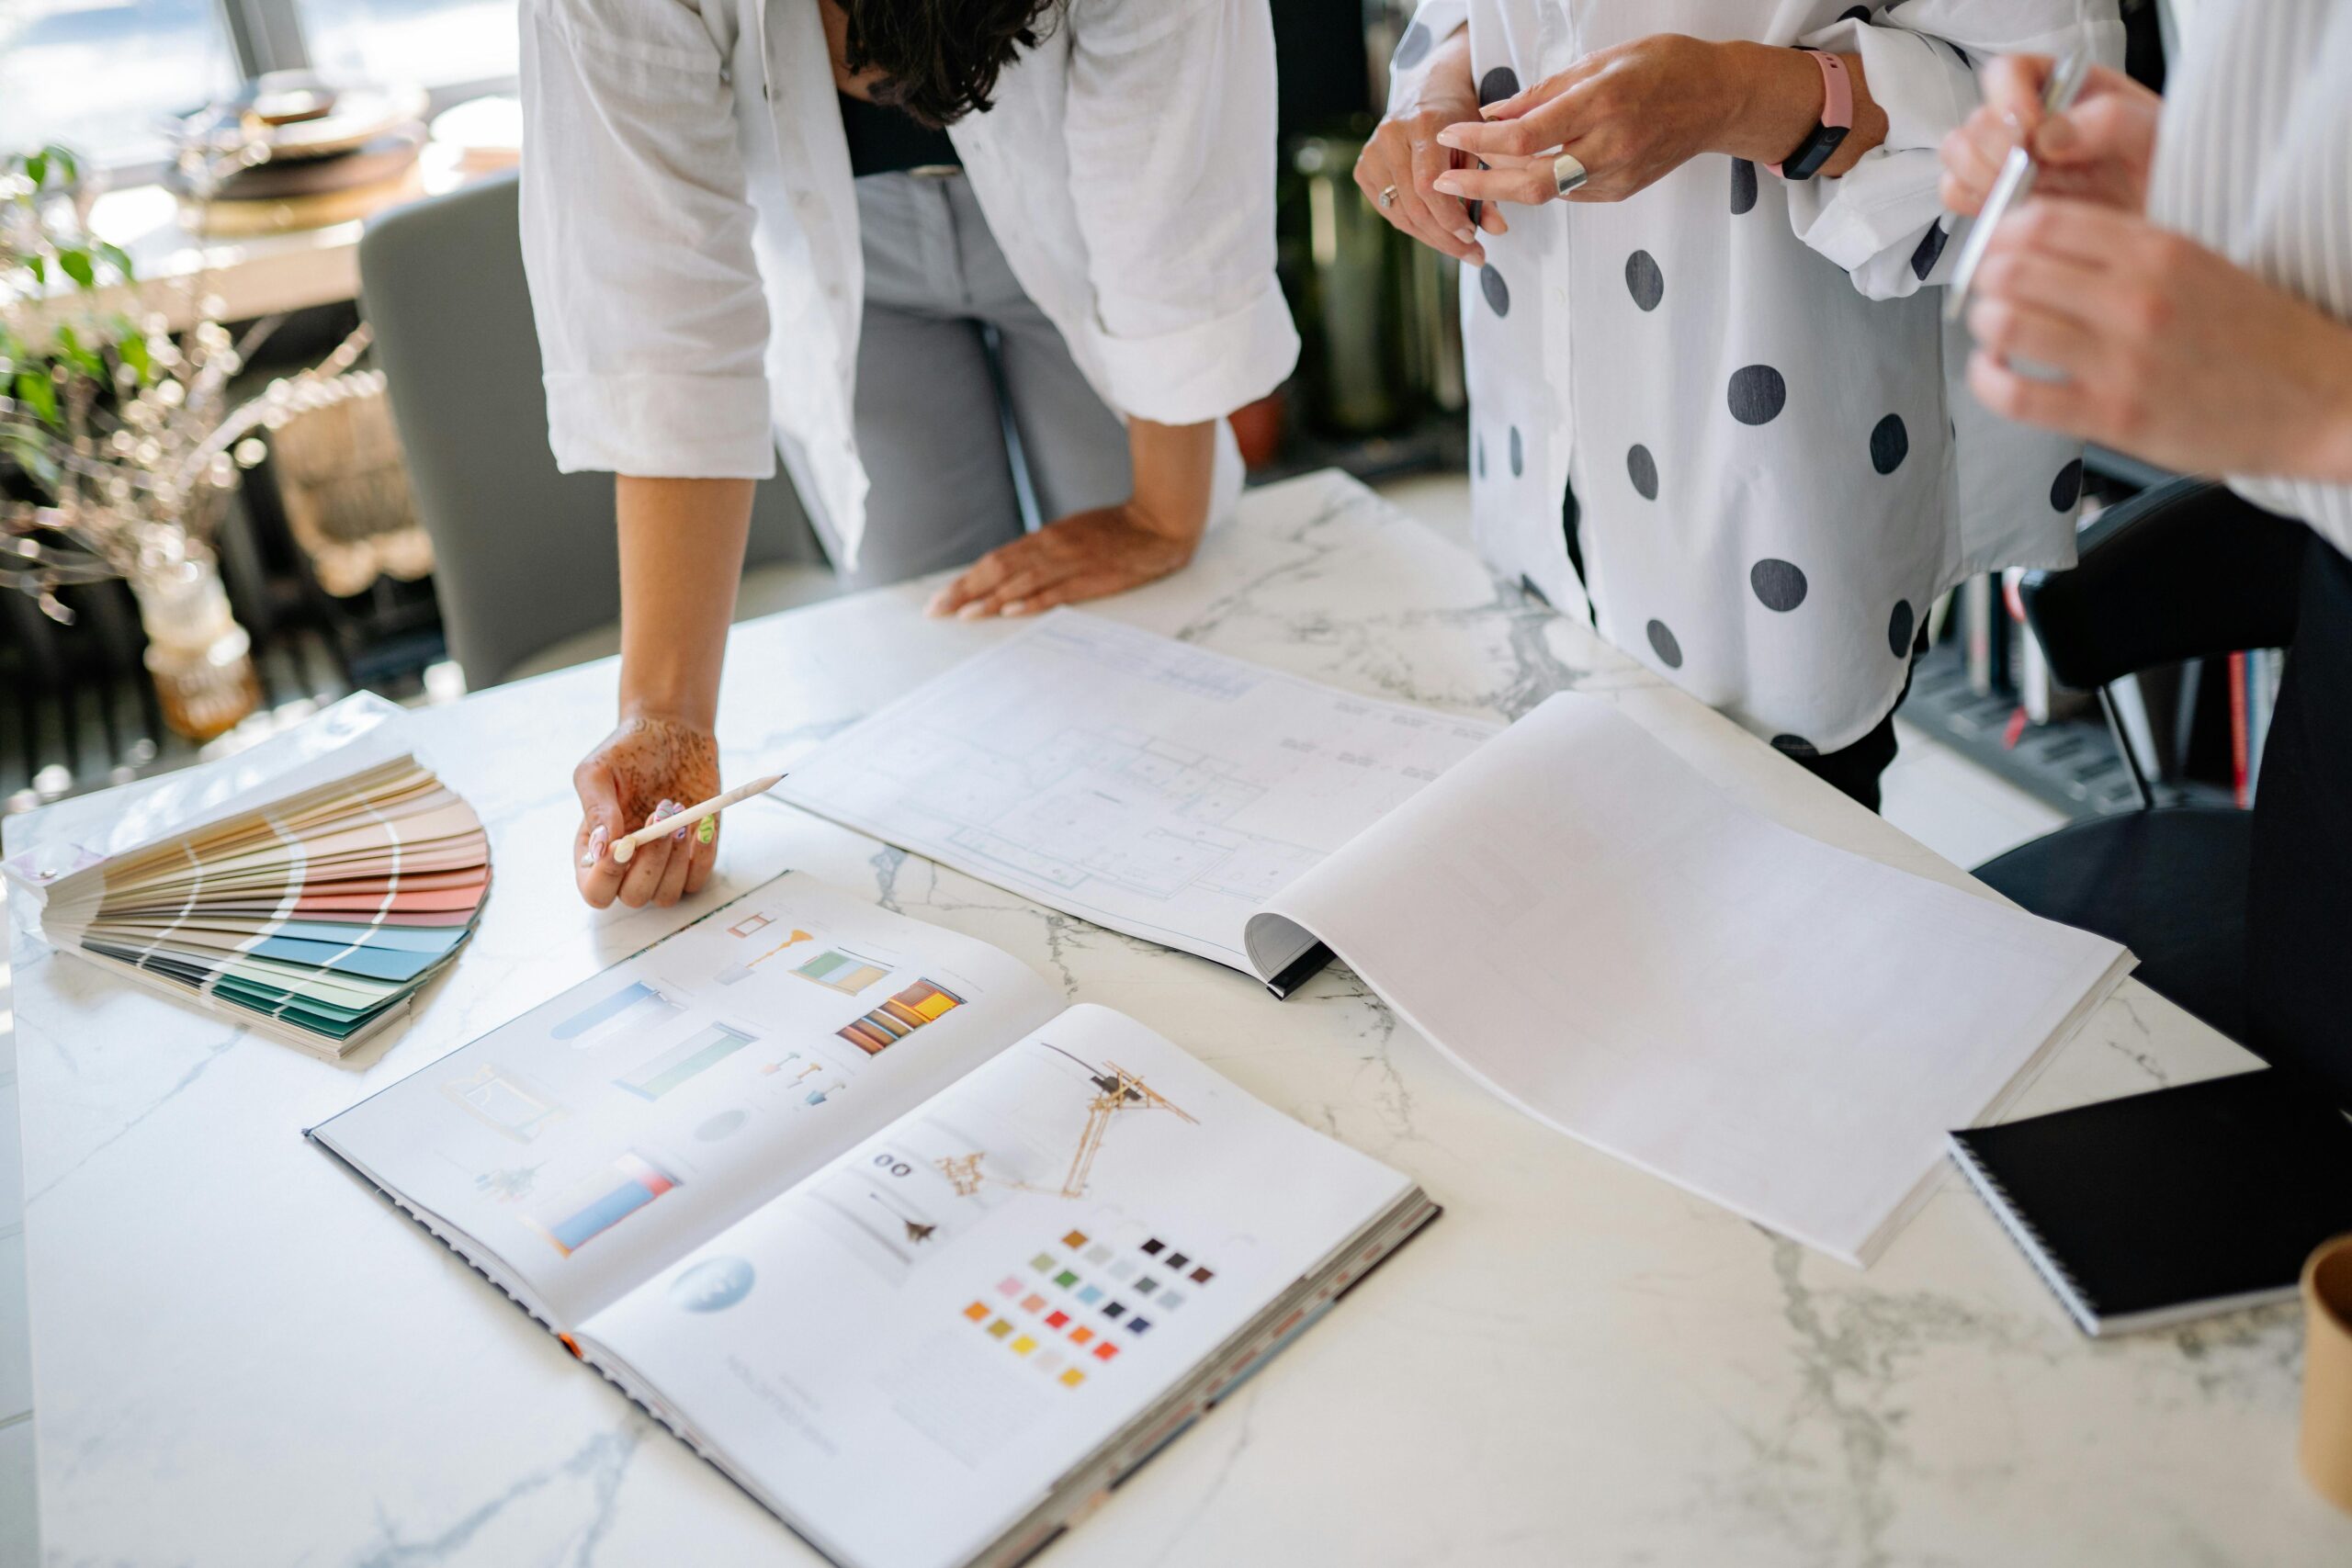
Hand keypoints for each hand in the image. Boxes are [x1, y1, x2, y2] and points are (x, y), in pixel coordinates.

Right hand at [573, 714, 720, 908]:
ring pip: (666, 895)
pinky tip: (701, 825)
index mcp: (595, 850)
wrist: (672, 732)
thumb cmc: (628, 751)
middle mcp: (627, 865)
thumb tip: (600, 849)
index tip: (625, 843)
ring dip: (675, 860)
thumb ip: (595, 809)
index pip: (595, 890)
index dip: (607, 878)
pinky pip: (697, 880)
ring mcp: (662, 864)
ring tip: (679, 815)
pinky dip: (702, 857)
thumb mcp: (599, 772)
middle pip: (633, 897)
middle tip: (659, 815)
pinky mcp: (693, 857)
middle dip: (650, 861)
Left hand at [926, 499, 1201, 618]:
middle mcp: (1050, 549)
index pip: (994, 562)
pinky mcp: (1092, 579)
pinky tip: (1010, 611)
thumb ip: (1041, 554)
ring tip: (962, 615)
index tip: (940, 599)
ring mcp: (1070, 564)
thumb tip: (1008, 574)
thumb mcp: (1070, 536)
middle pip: (998, 571)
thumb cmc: (1114, 533)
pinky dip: (1032, 602)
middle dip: (965, 592)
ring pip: (1020, 583)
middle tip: (936, 611)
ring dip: (989, 600)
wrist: (1156, 524)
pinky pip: (1057, 592)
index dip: (965, 581)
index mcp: (1043, 540)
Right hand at [1355, 26, 1495, 262]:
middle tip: (1472, 253)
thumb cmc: (1460, 118)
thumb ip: (1487, 185)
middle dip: (1445, 236)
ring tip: (1458, 247)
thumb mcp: (1480, 144)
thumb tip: (1496, 229)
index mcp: (1422, 124)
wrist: (1428, 91)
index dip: (1449, 218)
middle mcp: (1391, 136)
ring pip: (1400, 214)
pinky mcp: (1363, 168)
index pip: (1428, 185)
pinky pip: (1389, 210)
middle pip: (1414, 206)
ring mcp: (1372, 153)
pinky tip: (1435, 230)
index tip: (1473, 236)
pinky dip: (1413, 225)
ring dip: (1431, 237)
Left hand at [1430, 36, 1880, 208]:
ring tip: (1469, 174)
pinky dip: (1537, 182)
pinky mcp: (1620, 192)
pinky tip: (1517, 171)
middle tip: (1442, 180)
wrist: (1721, 100)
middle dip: (1479, 185)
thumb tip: (1496, 110)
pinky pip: (1567, 192)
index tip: (1452, 131)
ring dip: (1503, 185)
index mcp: (1603, 106)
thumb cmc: (1665, 66)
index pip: (1527, 134)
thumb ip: (1547, 90)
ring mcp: (1617, 177)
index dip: (1482, 138)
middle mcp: (1610, 148)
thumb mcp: (1604, 61)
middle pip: (1530, 182)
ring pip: (1545, 192)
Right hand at [1940, 55, 2159, 217]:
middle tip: (2027, 171)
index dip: (2007, 98)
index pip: (2006, 72)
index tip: (2031, 128)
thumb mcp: (2154, 133)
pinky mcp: (1995, 198)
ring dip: (1980, 174)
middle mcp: (2025, 121)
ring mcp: (2005, 160)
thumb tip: (2048, 135)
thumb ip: (2110, 119)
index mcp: (2060, 87)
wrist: (2158, 220)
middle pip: (1976, 118)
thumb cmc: (2159, 169)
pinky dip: (1974, 202)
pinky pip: (1956, 193)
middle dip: (1995, 148)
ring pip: (1957, 153)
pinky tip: (2011, 210)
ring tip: (2021, 192)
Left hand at [1965, 198, 2351, 482]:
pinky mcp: (2112, 416)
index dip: (2003, 232)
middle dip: (1984, 278)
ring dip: (1983, 324)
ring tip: (1992, 329)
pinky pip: (2015, 394)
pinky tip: (1992, 373)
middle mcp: (2135, 298)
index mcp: (2157, 250)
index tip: (1997, 246)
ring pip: (2004, 323)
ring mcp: (2121, 359)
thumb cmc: (2256, 335)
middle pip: (2011, 268)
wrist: (2320, 397)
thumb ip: (2125, 252)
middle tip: (1987, 289)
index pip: (2045, 221)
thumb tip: (2041, 242)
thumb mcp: (2196, 263)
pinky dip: (1986, 380)